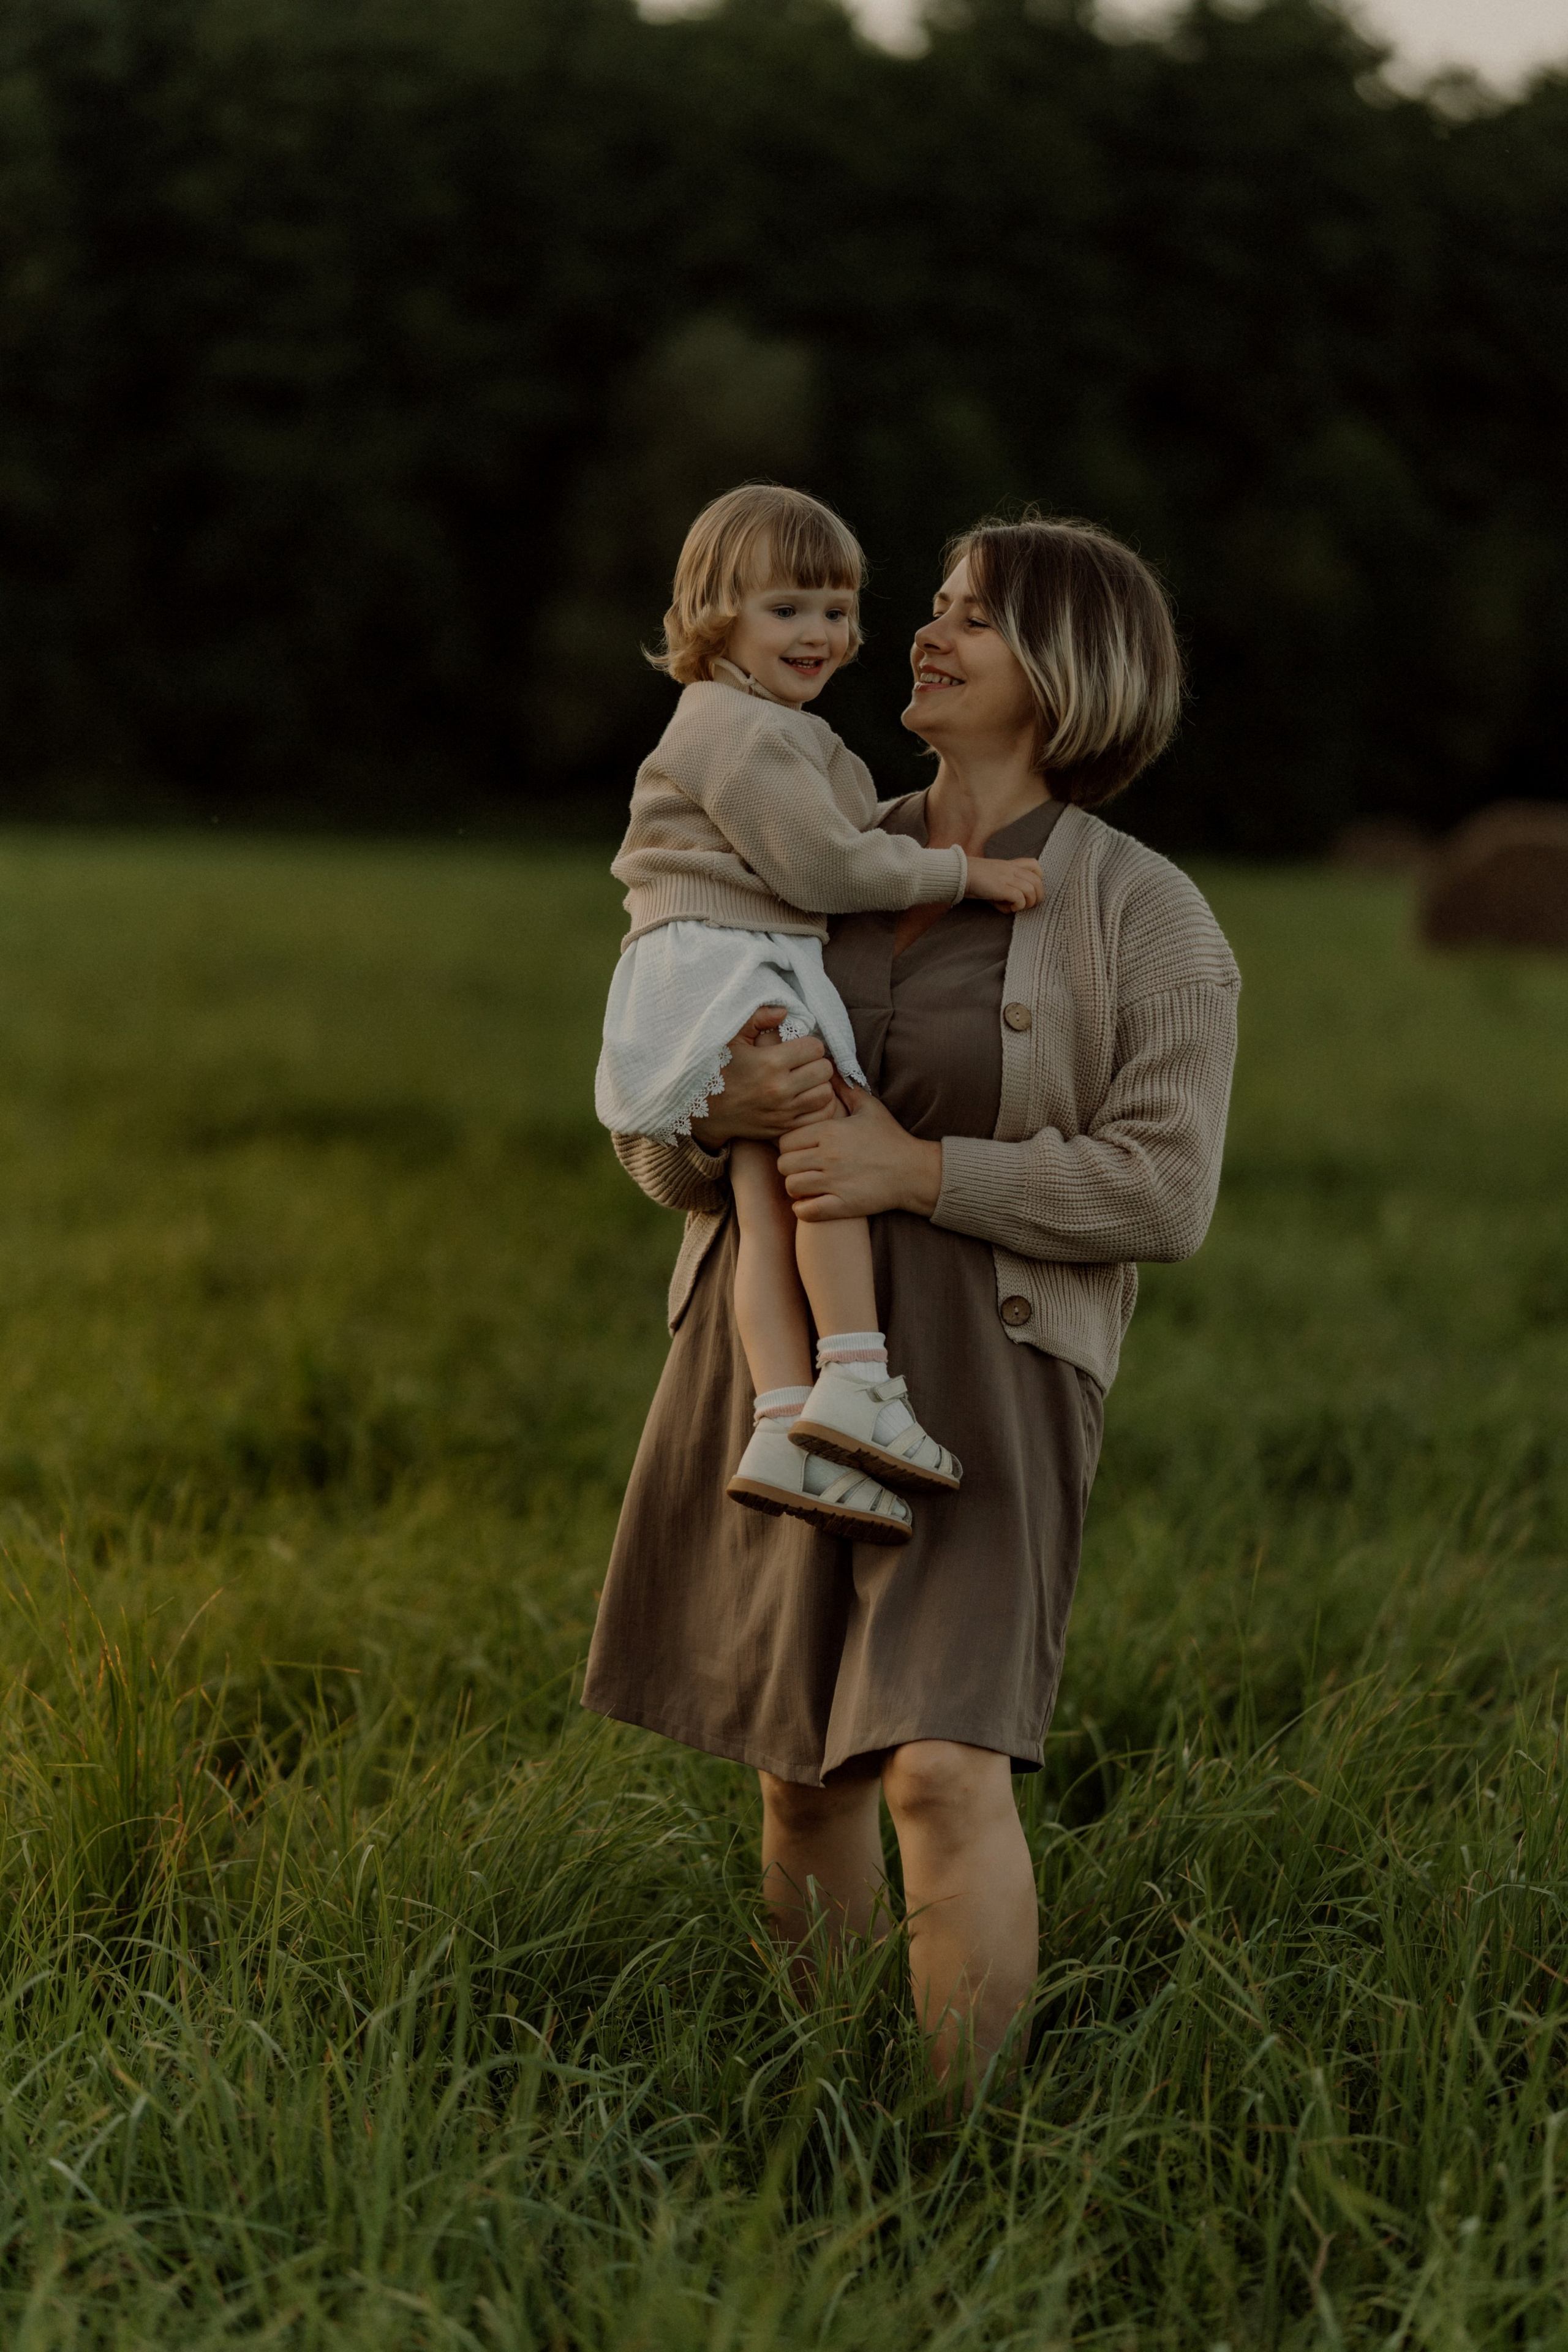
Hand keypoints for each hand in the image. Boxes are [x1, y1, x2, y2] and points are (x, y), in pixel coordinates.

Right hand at [689, 1006, 836, 1144]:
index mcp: (770, 1063)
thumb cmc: (717, 1069)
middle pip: (824, 1070)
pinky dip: (818, 1106)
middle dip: (817, 1063)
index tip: (800, 1047)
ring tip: (807, 1081)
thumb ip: (757, 1019)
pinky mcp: (784, 1128)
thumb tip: (783, 1011)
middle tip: (805, 1063)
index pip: (815, 1048)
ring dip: (820, 1085)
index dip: (810, 1044)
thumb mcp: (731, 1038)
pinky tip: (807, 1098)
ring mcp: (783, 1112)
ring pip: (826, 1094)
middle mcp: (780, 1089)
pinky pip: (819, 1116)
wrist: (701, 1111)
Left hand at [777, 1088, 942, 1221]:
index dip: (788, 1145)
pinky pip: (806, 1211)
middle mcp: (828, 1157)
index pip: (785, 1140)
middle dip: (789, 1166)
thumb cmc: (890, 1138)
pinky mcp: (843, 1205)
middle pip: (784, 1164)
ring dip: (796, 1187)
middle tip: (801, 1167)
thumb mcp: (869, 1107)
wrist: (914, 1171)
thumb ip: (845, 1088)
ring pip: (792, 1186)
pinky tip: (812, 1202)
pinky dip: (804, 1209)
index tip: (799, 1148)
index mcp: (830, 1132)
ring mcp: (834, 1183)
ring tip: (807, 1184)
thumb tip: (829, 1068)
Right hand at [966, 855, 1043, 912]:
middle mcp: (1011, 869)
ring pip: (1031, 890)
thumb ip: (1005, 892)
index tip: (1030, 890)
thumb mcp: (993, 881)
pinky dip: (1019, 905)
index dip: (1038, 879)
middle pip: (1038, 881)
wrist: (959, 873)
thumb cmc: (973, 879)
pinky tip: (1010, 908)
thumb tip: (1011, 908)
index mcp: (1010, 865)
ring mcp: (1007, 877)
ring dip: (1029, 903)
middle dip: (1038, 896)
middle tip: (1029, 905)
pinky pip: (1020, 897)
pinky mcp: (1001, 887)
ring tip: (1018, 907)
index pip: (1035, 865)